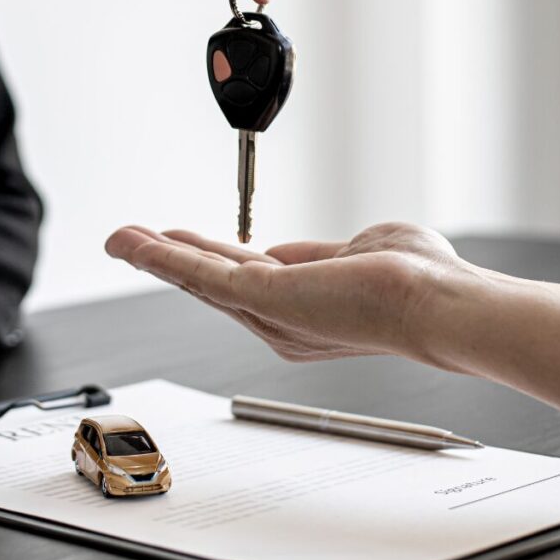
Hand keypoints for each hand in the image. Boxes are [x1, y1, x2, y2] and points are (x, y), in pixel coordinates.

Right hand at [105, 223, 470, 361]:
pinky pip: (201, 272)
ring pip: (199, 279)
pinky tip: (139, 243)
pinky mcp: (265, 298)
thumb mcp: (360, 250)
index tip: (182, 239)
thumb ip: (319, 253)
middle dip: (169, 259)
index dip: (208, 256)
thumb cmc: (420, 282)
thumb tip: (292, 250)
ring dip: (155, 256)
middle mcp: (281, 320)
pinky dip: (164, 257)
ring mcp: (271, 313)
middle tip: (132, 242)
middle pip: (211, 282)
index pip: (244, 278)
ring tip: (119, 239)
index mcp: (304, 309)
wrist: (440, 306)